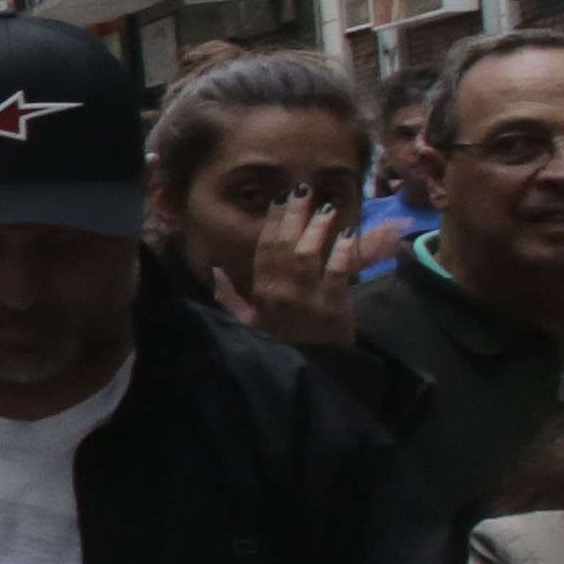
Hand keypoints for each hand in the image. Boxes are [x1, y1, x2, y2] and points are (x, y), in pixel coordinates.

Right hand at [214, 193, 364, 347]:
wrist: (313, 373)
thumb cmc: (282, 346)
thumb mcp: (249, 324)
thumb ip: (231, 298)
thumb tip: (216, 272)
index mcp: (261, 293)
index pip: (264, 250)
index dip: (272, 223)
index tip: (279, 201)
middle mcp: (281, 292)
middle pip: (286, 245)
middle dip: (294, 215)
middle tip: (302, 190)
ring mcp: (308, 297)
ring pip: (310, 253)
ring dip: (318, 227)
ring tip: (325, 207)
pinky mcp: (335, 304)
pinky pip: (338, 270)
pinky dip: (343, 251)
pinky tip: (347, 235)